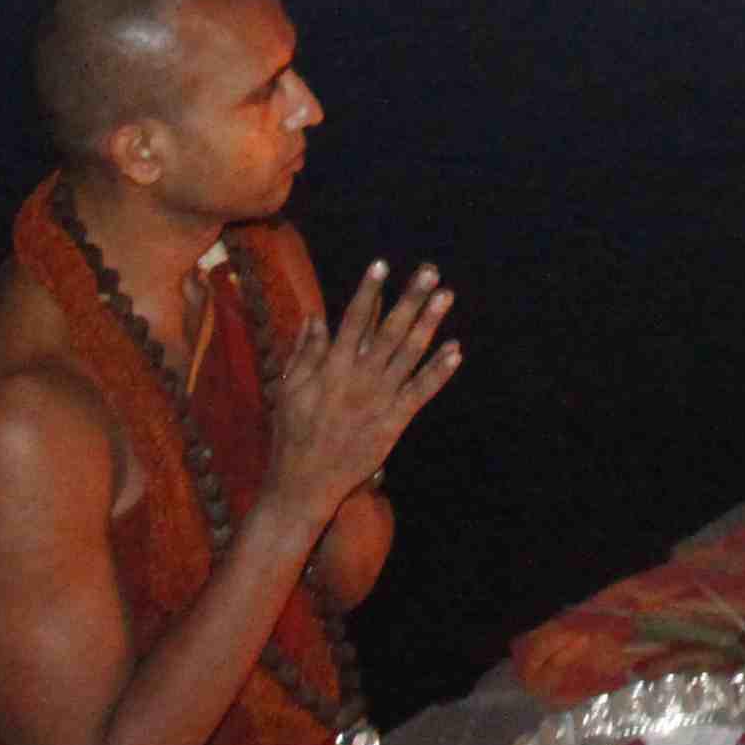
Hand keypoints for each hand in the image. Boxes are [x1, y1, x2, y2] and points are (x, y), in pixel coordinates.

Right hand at [260, 259, 457, 522]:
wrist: (304, 480)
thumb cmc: (292, 431)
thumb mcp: (288, 387)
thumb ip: (304, 351)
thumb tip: (316, 316)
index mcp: (332, 366)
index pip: (354, 319)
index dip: (369, 291)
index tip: (381, 264)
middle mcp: (359, 376)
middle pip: (389, 330)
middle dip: (410, 298)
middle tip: (429, 271)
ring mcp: (380, 398)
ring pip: (409, 354)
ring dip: (429, 324)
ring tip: (446, 296)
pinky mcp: (394, 420)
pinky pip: (421, 391)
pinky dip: (439, 371)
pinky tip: (455, 350)